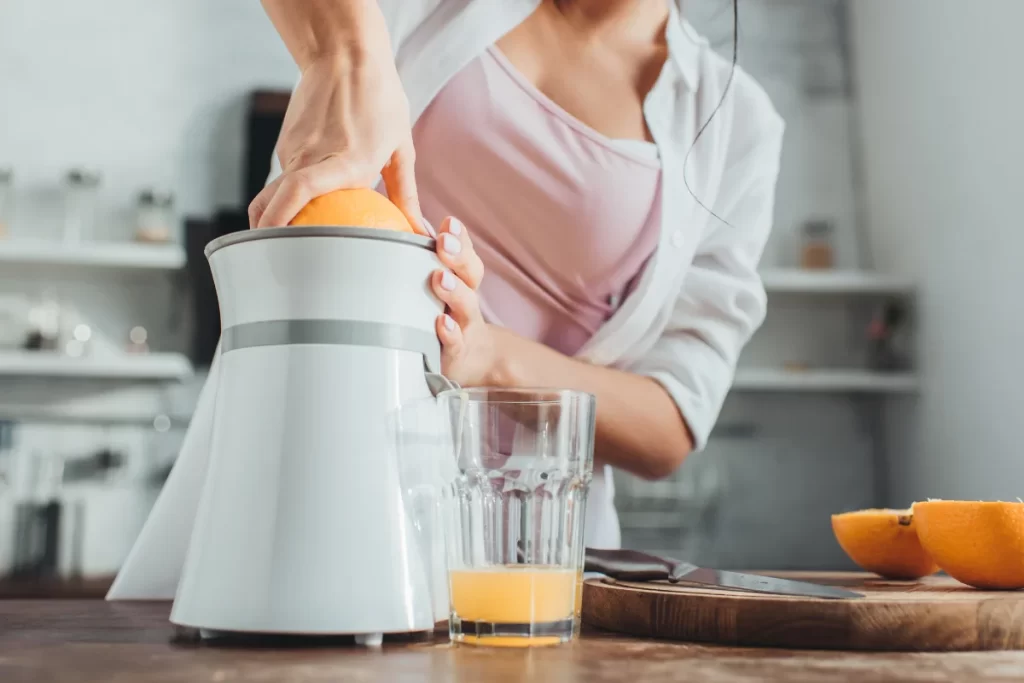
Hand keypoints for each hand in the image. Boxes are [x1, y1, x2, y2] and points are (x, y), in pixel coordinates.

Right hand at [247, 47, 424, 232]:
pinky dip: (290, 194)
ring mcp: (294, 149)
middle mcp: (312, 156)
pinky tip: (304, 206)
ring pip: (277, 191)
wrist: (345, 54)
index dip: (281, 221)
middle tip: (273, 257)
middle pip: (274, 200)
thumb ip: (406, 194)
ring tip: (285, 242)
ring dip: (277, 215)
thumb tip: (418, 230)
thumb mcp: (400, 148)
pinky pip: (285, 176)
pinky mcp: (286, 143)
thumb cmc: (380, 99)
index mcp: (345, 161)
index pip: (299, 193)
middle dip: (267, 230)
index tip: (280, 247)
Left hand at [430, 217, 496, 385]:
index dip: (460, 238)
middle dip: (458, 256)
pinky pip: (456, 342)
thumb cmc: (441, 315)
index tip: (448, 223)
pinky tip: (441, 323)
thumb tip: (386, 228)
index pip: (465, 253)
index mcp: (460, 279)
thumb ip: (415, 263)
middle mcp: (466, 298)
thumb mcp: (433, 289)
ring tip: (440, 278)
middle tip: (444, 241)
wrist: (470, 360)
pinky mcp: (457, 352)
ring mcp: (465, 326)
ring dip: (454, 290)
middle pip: (472, 274)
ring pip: (467, 305)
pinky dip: (450, 332)